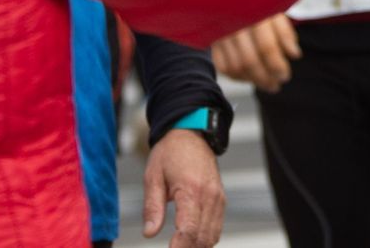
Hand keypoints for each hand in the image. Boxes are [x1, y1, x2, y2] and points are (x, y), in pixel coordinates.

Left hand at [142, 129, 224, 247]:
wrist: (191, 133)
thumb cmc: (171, 152)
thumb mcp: (153, 176)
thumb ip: (152, 207)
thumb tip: (149, 232)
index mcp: (191, 190)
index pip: (188, 229)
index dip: (179, 247)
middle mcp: (209, 196)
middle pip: (202, 238)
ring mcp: (218, 199)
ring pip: (212, 236)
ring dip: (197, 246)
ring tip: (180, 246)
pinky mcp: (220, 200)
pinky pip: (216, 228)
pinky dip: (205, 239)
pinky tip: (191, 241)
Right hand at [210, 14, 299, 92]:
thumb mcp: (275, 7)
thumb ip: (285, 31)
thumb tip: (294, 55)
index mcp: (253, 12)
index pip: (266, 48)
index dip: (277, 66)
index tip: (285, 76)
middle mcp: (234, 22)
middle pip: (249, 61)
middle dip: (265, 78)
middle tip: (276, 85)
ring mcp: (220, 32)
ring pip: (235, 66)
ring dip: (253, 80)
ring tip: (267, 84)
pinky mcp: (212, 39)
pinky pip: (222, 66)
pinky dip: (236, 76)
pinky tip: (250, 77)